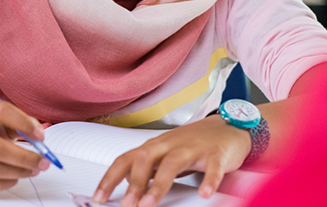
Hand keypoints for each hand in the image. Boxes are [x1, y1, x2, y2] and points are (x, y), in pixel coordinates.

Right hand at [0, 101, 50, 191]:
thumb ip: (18, 123)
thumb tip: (39, 136)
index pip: (1, 112)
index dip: (23, 123)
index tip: (41, 136)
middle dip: (25, 157)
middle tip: (43, 162)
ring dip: (19, 172)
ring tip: (33, 170)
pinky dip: (7, 182)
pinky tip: (15, 177)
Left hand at [93, 116, 249, 205]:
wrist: (228, 127)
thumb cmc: (194, 142)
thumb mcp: (165, 153)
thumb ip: (147, 168)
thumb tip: (125, 186)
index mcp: (155, 146)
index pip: (125, 159)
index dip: (110, 178)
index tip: (98, 197)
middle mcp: (170, 144)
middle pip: (145, 159)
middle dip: (133, 183)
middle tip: (126, 204)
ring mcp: (193, 148)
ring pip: (172, 164)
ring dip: (158, 185)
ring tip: (150, 204)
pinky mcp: (216, 154)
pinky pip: (212, 168)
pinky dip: (209, 181)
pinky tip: (204, 193)